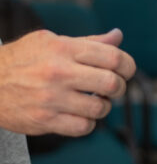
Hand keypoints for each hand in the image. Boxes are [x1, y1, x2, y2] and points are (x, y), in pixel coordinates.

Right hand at [0, 29, 136, 137]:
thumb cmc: (21, 60)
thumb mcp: (50, 41)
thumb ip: (87, 42)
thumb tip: (118, 36)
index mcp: (63, 49)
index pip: (112, 57)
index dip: (128, 65)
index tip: (126, 70)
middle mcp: (58, 72)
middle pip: (111, 83)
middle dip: (119, 87)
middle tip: (112, 88)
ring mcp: (51, 98)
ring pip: (99, 108)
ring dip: (103, 106)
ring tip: (94, 102)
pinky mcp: (44, 120)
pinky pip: (83, 127)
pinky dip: (88, 123)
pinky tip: (81, 115)